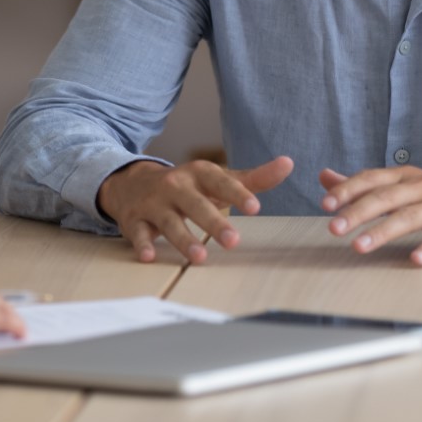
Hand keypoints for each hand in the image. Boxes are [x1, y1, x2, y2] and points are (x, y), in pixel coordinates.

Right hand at [98, 156, 294, 263]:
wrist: (132, 183)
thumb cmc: (186, 186)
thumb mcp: (216, 179)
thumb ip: (252, 178)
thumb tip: (288, 164)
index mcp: (198, 174)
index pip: (220, 181)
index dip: (237, 193)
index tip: (255, 207)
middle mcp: (175, 186)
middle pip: (196, 205)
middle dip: (214, 222)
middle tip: (234, 241)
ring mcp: (154, 203)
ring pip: (169, 222)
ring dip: (184, 239)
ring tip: (200, 257)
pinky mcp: (134, 220)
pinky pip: (138, 233)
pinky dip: (142, 244)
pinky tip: (149, 256)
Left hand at [319, 167, 421, 265]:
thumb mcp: (406, 186)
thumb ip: (366, 184)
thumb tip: (325, 177)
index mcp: (408, 177)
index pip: (373, 178)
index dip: (348, 190)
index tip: (325, 204)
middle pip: (387, 197)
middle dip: (358, 212)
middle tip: (333, 228)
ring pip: (410, 216)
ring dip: (383, 231)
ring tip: (360, 247)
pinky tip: (414, 260)